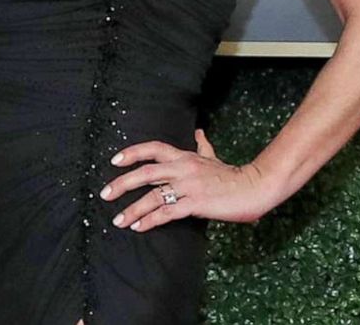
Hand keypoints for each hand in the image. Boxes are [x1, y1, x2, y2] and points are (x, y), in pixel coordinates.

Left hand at [99, 130, 275, 231]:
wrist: (253, 187)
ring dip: (132, 209)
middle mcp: (183, 168)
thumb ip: (203, 146)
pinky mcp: (195, 204)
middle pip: (145, 172)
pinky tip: (139, 227)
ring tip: (118, 220)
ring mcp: (188, 186)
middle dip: (122, 183)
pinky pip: (167, 212)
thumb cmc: (233, 175)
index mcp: (184, 156)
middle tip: (105, 194)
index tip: (114, 160)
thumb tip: (198, 132)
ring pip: (153, 196)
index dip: (132, 153)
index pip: (153, 148)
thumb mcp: (214, 157)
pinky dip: (150, 220)